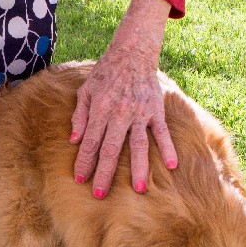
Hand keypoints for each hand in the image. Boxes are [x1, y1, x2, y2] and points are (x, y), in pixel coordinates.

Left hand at [71, 0, 177, 196]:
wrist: (132, 52)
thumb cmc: (105, 72)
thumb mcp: (85, 90)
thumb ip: (79, 114)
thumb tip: (74, 139)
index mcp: (100, 110)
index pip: (90, 142)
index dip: (84, 162)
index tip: (79, 179)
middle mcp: (119, 114)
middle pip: (111, 149)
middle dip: (104, 173)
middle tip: (100, 194)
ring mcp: (140, 113)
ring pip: (138, 145)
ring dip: (139, 168)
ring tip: (139, 189)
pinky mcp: (156, 110)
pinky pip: (163, 132)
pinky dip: (168, 147)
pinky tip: (171, 165)